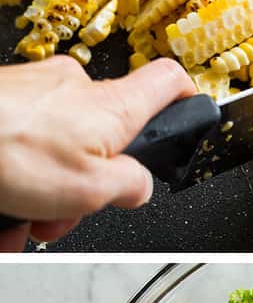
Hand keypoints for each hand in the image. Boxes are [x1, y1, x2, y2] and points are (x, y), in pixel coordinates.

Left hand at [0, 56, 197, 251]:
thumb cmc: (8, 152)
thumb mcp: (87, 190)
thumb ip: (128, 187)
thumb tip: (137, 186)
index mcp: (113, 106)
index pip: (171, 82)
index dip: (185, 101)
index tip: (184, 120)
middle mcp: (77, 88)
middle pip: (103, 135)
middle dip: (83, 184)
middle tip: (60, 216)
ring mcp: (34, 90)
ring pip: (56, 145)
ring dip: (41, 190)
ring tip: (17, 220)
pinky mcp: (1, 100)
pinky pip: (20, 141)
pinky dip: (12, 175)